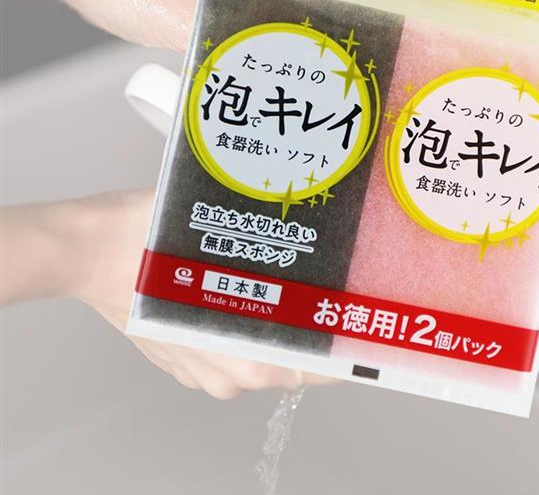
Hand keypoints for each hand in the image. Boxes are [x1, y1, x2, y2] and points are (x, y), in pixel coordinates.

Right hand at [2, 191, 330, 398]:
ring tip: (291, 278)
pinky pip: (231, 345)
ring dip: (277, 321)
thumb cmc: (147, 245)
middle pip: (294, 360)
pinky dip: (244, 321)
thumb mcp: (221, 243)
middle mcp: (227, 377)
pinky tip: (246, 285)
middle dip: (313, 324)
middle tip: (332, 283)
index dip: (346, 348)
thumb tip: (323, 254)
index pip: (318, 371)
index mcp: (243, 361)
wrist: (90, 250)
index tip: (367, 323)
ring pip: (263, 352)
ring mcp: (203, 372)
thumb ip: (273, 265)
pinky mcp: (185, 358)